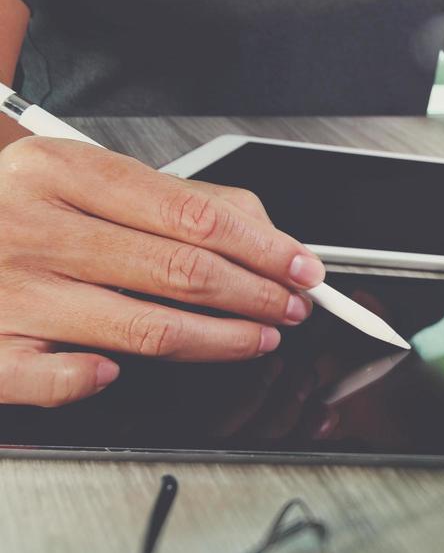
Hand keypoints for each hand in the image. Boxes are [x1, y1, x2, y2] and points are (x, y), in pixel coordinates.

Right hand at [0, 137, 325, 406]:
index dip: (264, 249)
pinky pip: (58, 379)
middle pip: (181, 273)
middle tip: (292, 309)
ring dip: (220, 342)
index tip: (304, 268)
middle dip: (256, 297)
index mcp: (60, 172)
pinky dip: (97, 379)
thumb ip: (173, 199)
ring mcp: (8, 291)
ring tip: (256, 339)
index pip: (193, 216)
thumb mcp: (81, 178)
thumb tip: (264, 231)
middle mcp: (32, 227)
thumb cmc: (9, 209)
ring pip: (146, 329)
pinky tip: (122, 372)